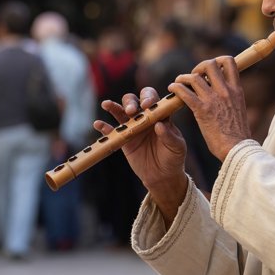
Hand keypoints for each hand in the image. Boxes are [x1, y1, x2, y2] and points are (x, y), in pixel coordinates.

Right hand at [97, 87, 187, 217]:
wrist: (162, 176)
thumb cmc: (173, 158)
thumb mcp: (177, 147)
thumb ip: (169, 136)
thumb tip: (159, 125)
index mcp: (160, 115)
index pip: (153, 100)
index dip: (148, 98)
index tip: (146, 106)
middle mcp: (145, 117)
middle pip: (134, 100)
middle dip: (130, 102)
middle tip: (131, 111)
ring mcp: (133, 127)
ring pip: (121, 111)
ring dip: (114, 107)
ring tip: (106, 105)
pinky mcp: (123, 139)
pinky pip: (111, 131)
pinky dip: (104, 127)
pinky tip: (98, 124)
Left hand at [168, 55, 250, 160]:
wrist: (237, 149)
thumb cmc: (238, 135)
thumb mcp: (239, 109)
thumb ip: (231, 98)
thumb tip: (225, 94)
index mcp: (236, 90)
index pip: (229, 62)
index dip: (217, 60)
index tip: (209, 70)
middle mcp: (225, 91)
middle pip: (209, 64)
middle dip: (198, 67)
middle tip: (193, 77)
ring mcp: (213, 100)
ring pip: (194, 77)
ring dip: (183, 78)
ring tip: (178, 83)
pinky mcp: (202, 110)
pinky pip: (185, 92)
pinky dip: (176, 88)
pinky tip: (172, 89)